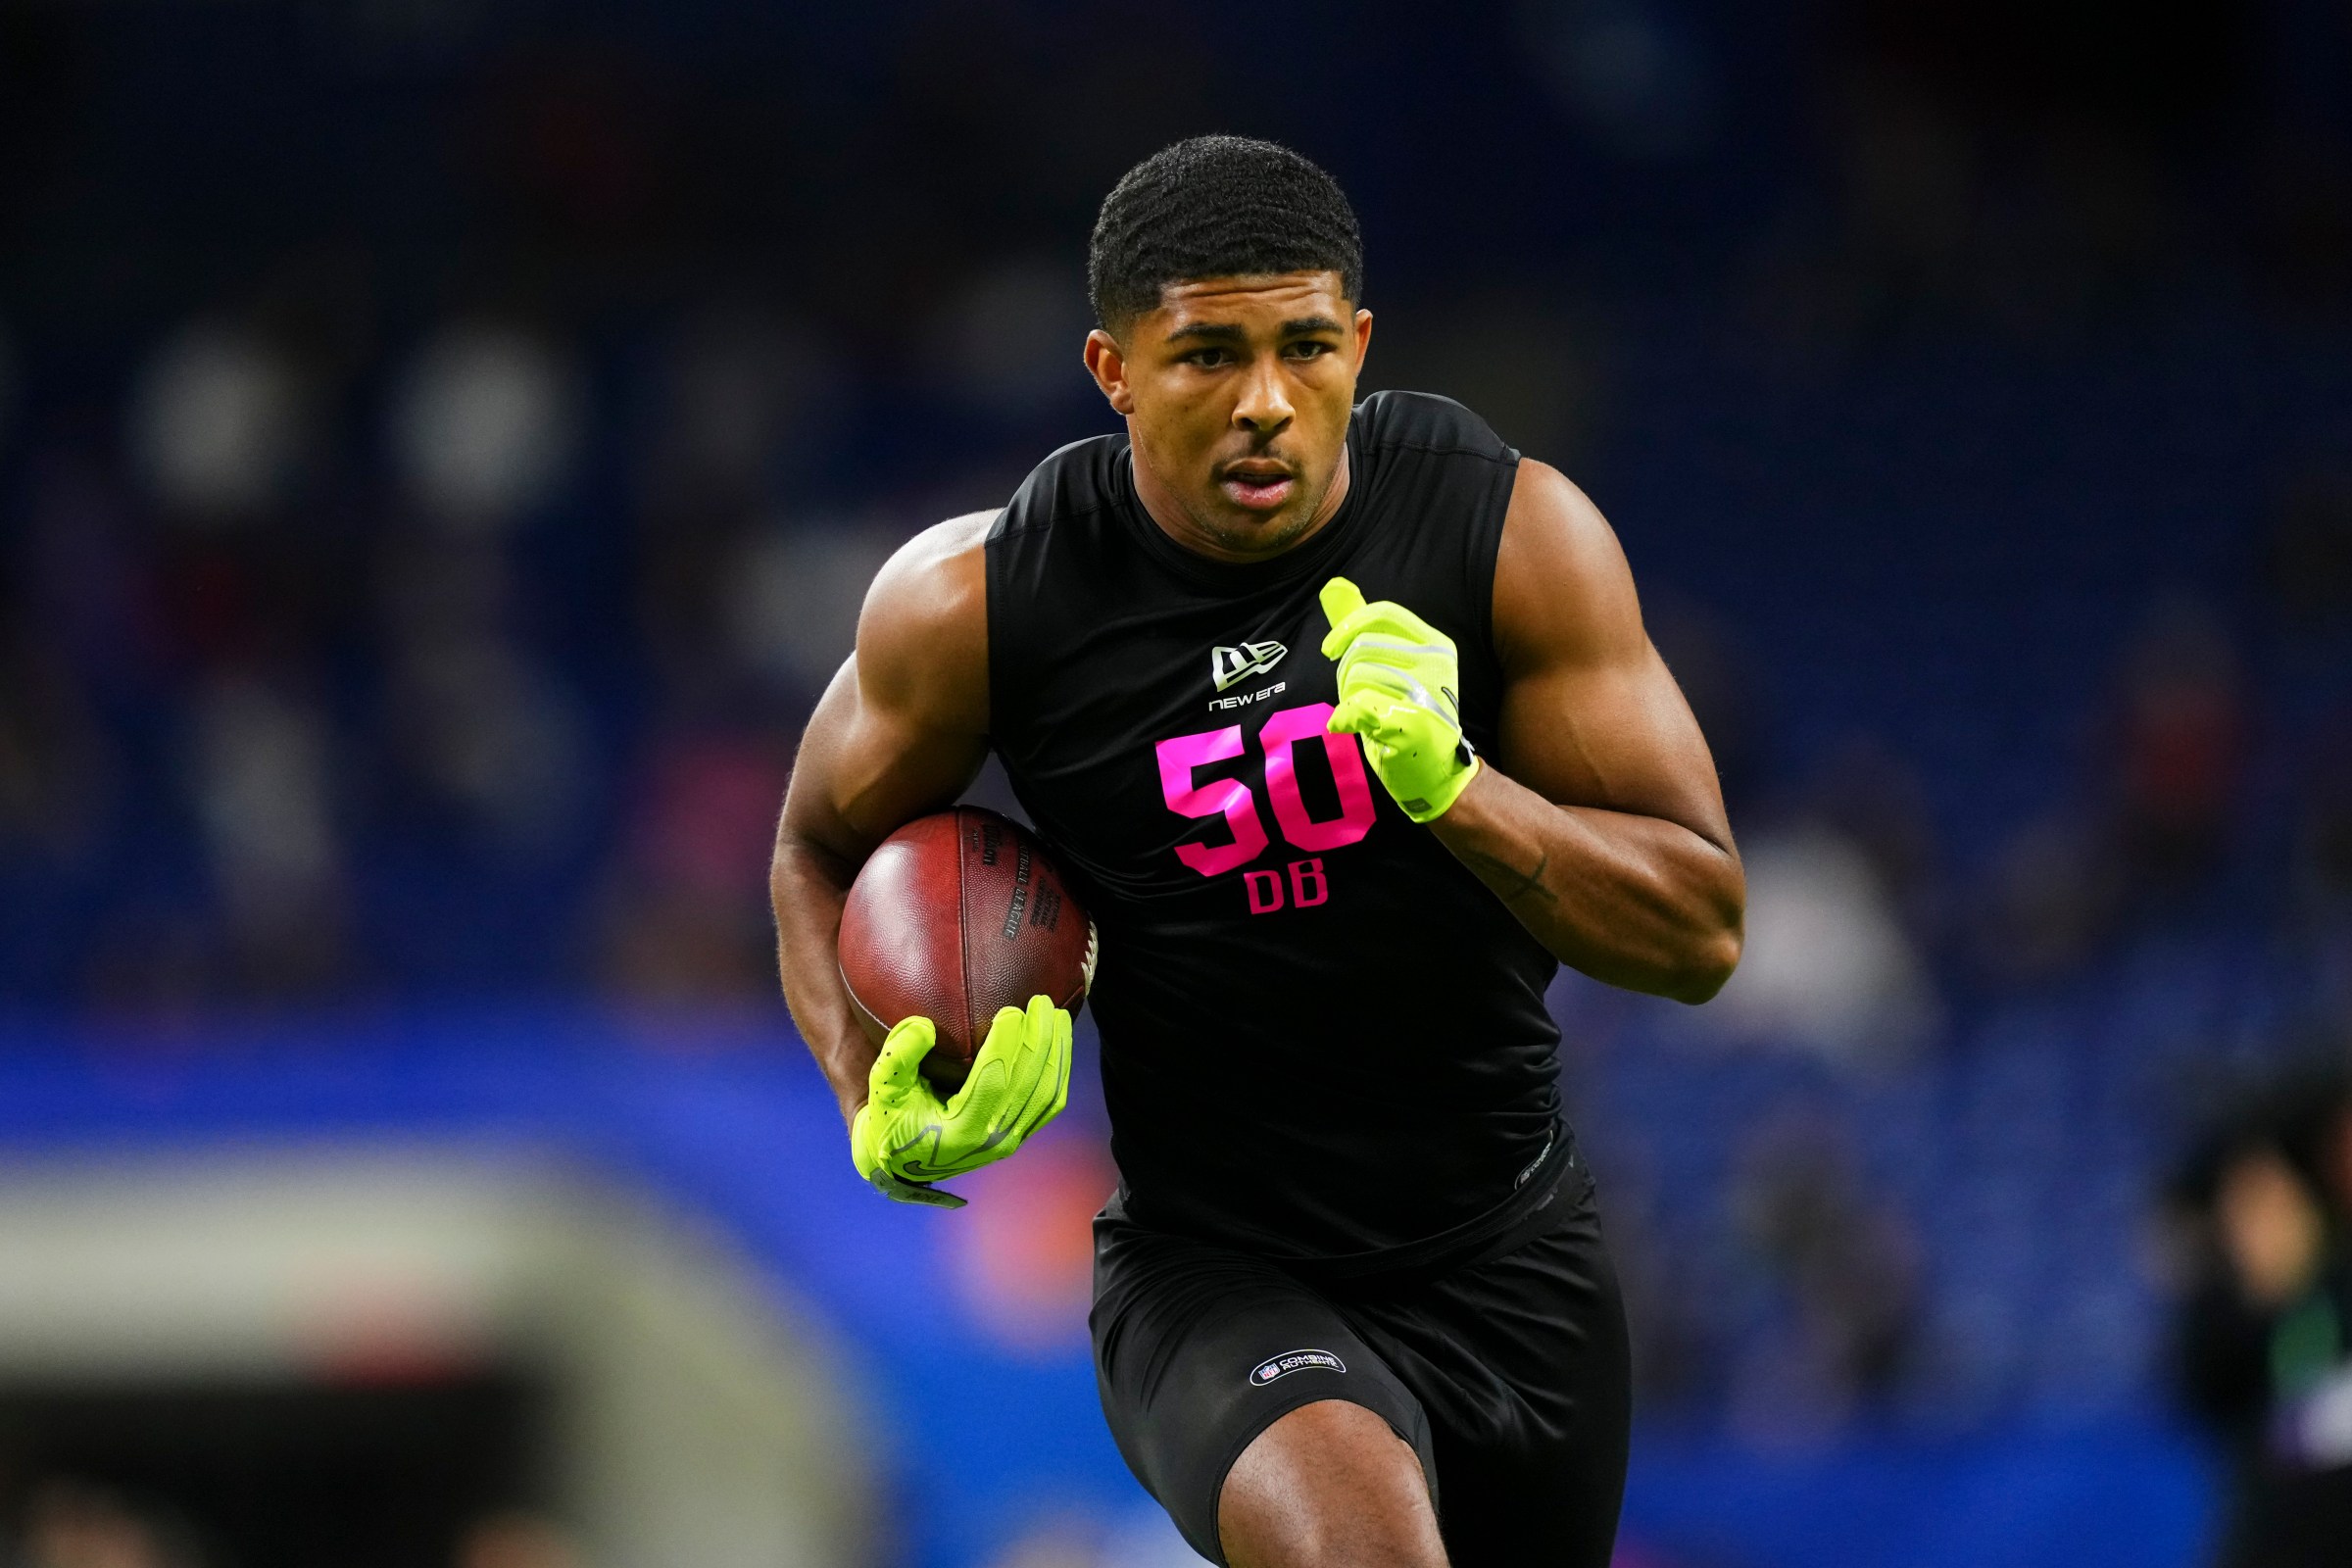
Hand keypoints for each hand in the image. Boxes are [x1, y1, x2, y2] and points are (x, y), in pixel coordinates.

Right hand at [849, 994, 1072, 1207]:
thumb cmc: (891, 1119)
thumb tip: (925, 1026)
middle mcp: (992, 1139)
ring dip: (1057, 1052)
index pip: (993, 1081)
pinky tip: (1060, 1040)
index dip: (1006, 1045)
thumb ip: (897, 1058)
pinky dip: (1059, 1069)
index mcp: (959, 1130)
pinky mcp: (1020, 1134)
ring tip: (1059, 1015)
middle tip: (1041, 1001)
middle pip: (1028, 1084)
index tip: (1013, 1009)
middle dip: (1039, 1040)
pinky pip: (1049, 1101)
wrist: (904, 1161)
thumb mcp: (882, 1089)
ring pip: (1047, 1092)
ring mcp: (1010, 1139)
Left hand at [1318, 576, 1482, 822]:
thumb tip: (1335, 587)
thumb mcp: (1395, 666)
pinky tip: (1351, 726)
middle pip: (1362, 647)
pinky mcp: (1412, 723)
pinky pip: (1357, 705)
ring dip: (1347, 697)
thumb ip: (1366, 629)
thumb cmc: (1409, 715)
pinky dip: (1344, 717)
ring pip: (1357, 676)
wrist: (1436, 774)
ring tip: (1365, 714)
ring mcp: (1428, 693)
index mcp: (1435, 645)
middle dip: (1345, 673)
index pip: (1383, 613)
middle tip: (1356, 696)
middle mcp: (1437, 665)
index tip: (1330, 649)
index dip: (1347, 626)